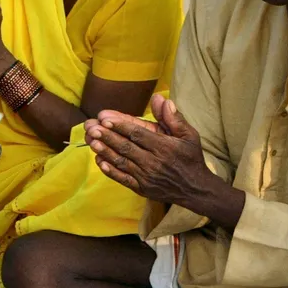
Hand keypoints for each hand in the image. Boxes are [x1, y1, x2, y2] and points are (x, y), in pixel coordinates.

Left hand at [87, 95, 240, 224]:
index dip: (120, 126)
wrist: (195, 189)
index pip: (138, 134)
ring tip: (91, 141)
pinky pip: (123, 179)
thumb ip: (173, 117)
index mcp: (164, 147)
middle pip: (126, 147)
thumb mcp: (189, 135)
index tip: (105, 117)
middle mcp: (154, 162)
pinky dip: (110, 171)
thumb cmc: (191, 158)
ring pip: (122, 162)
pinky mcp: (142, 188)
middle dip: (107, 136)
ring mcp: (146, 177)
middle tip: (91, 127)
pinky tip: (99, 161)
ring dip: (105, 151)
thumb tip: (161, 99)